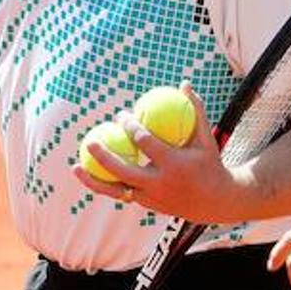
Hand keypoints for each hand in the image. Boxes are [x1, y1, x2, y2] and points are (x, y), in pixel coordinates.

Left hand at [70, 84, 245, 223]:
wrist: (216, 202)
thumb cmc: (209, 163)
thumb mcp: (206, 138)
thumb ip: (195, 110)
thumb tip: (184, 83)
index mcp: (173, 165)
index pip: (145, 143)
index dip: (130, 127)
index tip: (120, 115)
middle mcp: (160, 184)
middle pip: (124, 170)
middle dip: (104, 155)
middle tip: (91, 140)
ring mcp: (151, 198)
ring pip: (116, 190)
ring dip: (93, 180)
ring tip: (75, 167)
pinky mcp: (146, 206)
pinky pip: (121, 194)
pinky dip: (105, 185)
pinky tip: (91, 174)